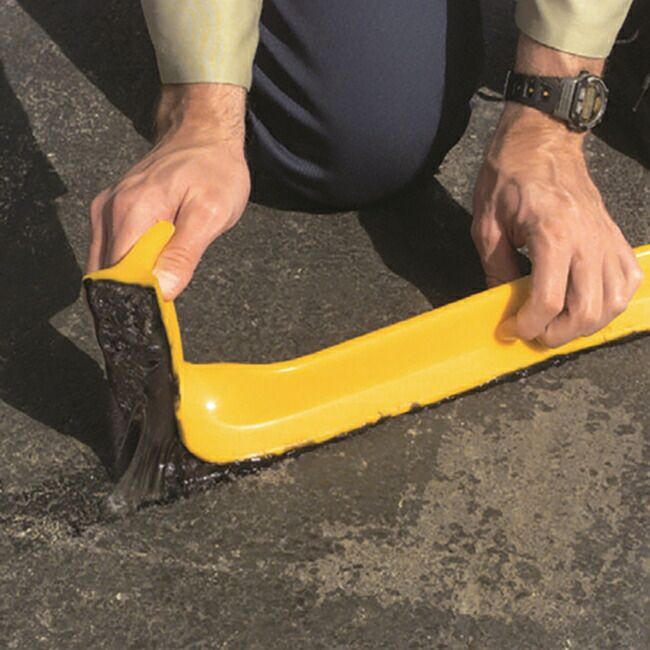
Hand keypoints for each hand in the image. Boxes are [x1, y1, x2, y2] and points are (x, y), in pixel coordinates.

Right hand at [86, 84, 249, 299]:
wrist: (203, 133)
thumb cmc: (213, 170)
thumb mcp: (211, 214)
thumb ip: (182, 255)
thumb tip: (161, 292)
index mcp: (131, 213)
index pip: (116, 275)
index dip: (134, 300)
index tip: (157, 312)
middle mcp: (108, 211)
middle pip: (106, 273)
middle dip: (131, 294)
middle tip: (164, 299)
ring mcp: (106, 210)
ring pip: (107, 263)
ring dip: (131, 279)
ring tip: (163, 278)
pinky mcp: (112, 211)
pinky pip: (113, 249)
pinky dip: (130, 264)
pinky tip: (155, 263)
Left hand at [472, 103, 642, 347]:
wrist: (541, 140)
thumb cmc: (510, 175)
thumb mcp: (487, 225)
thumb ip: (496, 268)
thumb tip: (500, 304)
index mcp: (553, 233)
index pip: (548, 300)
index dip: (528, 325)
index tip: (512, 329)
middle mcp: (587, 239)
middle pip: (586, 310)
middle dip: (557, 334)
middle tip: (534, 332)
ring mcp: (606, 237)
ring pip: (613, 301)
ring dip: (586, 324)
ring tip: (558, 323)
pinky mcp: (614, 235)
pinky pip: (628, 279)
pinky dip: (612, 301)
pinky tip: (588, 302)